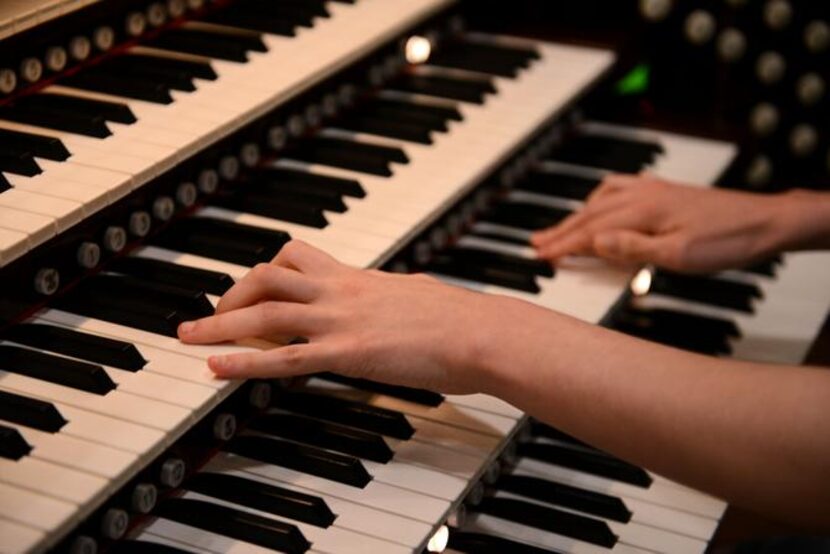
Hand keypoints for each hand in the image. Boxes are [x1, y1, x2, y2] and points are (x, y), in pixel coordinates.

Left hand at [177, 240, 513, 392]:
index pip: (297, 258)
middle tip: (210, 313)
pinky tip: (214, 367)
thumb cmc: (460, 318)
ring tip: (187, 336)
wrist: (481, 332)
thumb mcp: (418, 296)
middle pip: (268, 276)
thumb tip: (399, 293)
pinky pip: (284, 355)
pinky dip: (243, 360)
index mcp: (358, 278)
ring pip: (264, 311)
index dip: (264, 271)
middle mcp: (342, 291)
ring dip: (218, 322)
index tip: (247, 287)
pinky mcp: (347, 353)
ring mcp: (341, 321)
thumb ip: (395, 294)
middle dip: (230, 292)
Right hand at [530, 174, 791, 272]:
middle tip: (534, 243)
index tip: (540, 255)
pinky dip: (598, 200)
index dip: (563, 245)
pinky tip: (597, 207)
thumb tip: (596, 242)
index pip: (591, 231)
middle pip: (589, 214)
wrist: (764, 221)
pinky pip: (618, 190)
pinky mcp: (663, 191)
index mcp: (643, 212)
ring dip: (575, 216)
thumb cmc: (727, 241)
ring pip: (601, 201)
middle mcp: (643, 195)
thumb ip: (633, 249)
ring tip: (555, 229)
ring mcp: (652, 190)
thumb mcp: (679, 257)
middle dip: (560, 230)